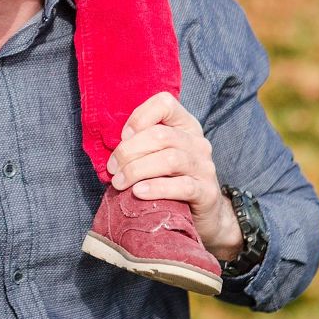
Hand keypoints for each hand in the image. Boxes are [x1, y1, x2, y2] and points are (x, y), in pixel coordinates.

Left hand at [106, 93, 243, 260]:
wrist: (203, 215)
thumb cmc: (171, 180)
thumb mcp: (158, 155)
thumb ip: (142, 143)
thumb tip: (111, 144)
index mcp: (185, 126)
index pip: (165, 104)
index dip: (140, 116)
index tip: (123, 136)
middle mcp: (198, 142)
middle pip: (161, 135)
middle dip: (129, 151)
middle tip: (112, 168)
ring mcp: (205, 167)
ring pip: (169, 159)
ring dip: (137, 170)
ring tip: (119, 183)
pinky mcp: (207, 192)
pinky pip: (182, 186)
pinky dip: (156, 188)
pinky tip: (138, 192)